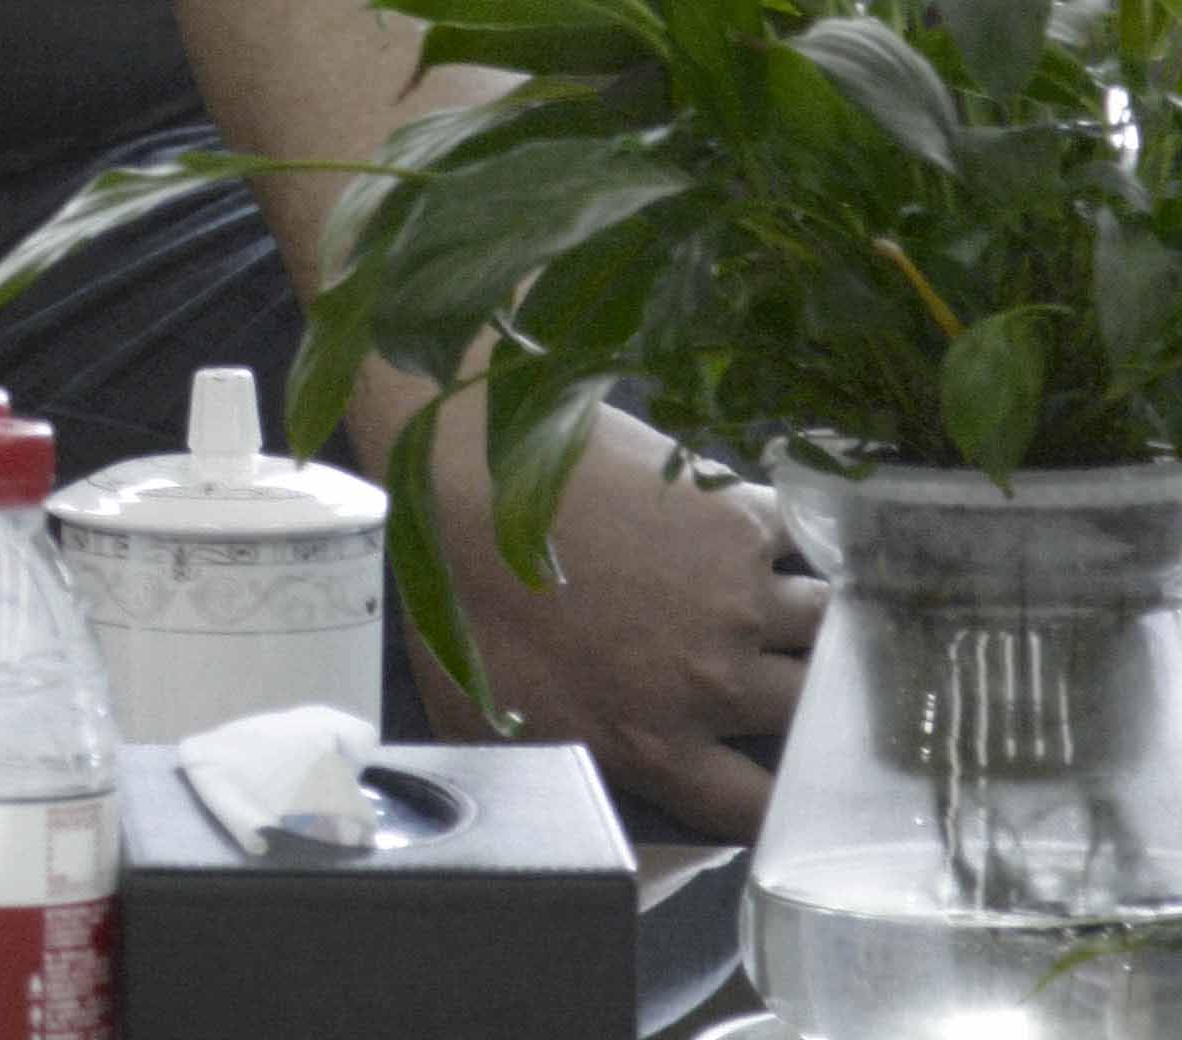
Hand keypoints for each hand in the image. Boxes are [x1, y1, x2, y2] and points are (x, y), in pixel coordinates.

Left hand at [394, 384, 818, 838]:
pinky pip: (807, 544)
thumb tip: (567, 814)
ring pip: (826, 628)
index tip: (779, 780)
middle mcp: (716, 683)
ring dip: (811, 621)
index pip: (762, 809)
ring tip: (777, 602)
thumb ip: (548, 773)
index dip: (781, 802)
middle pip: (813, 714)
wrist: (464, 469)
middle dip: (807, 700)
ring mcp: (740, 602)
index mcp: (655, 744)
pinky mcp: (742, 523)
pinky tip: (776, 540)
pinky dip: (797, 543)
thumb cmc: (459, 592)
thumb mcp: (484, 717)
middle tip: (789, 677)